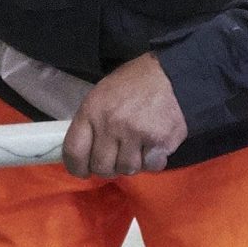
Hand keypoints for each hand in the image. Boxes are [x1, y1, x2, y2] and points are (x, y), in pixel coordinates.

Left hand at [64, 53, 187, 178]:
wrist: (174, 75)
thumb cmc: (135, 83)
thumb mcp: (103, 93)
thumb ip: (92, 122)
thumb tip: (84, 153)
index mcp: (92, 110)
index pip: (73, 152)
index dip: (77, 167)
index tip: (83, 170)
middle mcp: (111, 124)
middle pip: (101, 167)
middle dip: (108, 168)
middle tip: (116, 159)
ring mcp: (136, 134)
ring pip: (127, 169)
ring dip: (132, 164)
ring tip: (138, 149)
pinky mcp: (160, 141)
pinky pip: (151, 166)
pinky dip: (153, 161)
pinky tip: (154, 147)